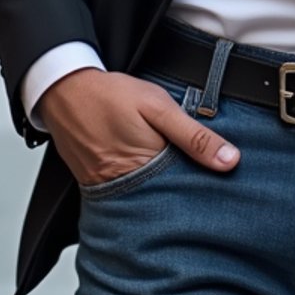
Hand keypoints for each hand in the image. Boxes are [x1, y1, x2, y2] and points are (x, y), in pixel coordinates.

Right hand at [38, 68, 239, 187]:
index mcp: (148, 172)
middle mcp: (129, 191)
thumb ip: (194, 136)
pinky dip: (144, 186)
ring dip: (166, 190)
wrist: (64, 92)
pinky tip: (152, 171)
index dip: (207, 190)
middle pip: (169, 202)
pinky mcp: (100, 188)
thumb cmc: (111, 96)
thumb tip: (230, 161)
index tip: (225, 186)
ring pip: (150, 199)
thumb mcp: (159, 107)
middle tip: (206, 185)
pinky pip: (130, 194)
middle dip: (187, 194)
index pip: (188, 195)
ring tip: (181, 178)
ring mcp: (112, 193)